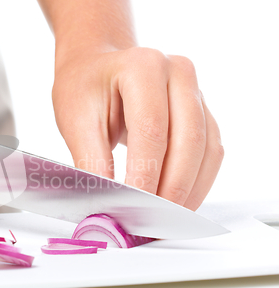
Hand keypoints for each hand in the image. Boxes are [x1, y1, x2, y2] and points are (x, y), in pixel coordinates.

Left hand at [52, 47, 223, 209]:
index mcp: (143, 66)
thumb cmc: (83, 87)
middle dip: (172, 188)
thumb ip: (91, 163)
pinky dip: (197, 181)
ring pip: (207, 150)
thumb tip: (107, 205)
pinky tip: (179, 202)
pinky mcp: (202, 111)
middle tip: (152, 222)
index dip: (145, 174)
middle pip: (188, 140)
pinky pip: (211, 152)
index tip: (134, 208)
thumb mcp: (76, 121)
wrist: (96, 66)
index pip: (151, 130)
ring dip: (189, 190)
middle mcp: (178, 73)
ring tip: (165, 219)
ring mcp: (196, 91)